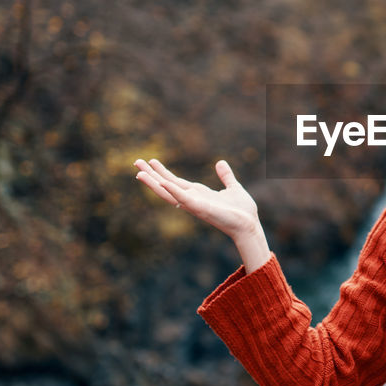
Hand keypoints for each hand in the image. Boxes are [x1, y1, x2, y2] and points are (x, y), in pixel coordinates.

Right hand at [134, 158, 270, 269]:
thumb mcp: (233, 188)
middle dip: (151, 174)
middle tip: (136, 161)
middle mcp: (192, 199)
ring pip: (168, 193)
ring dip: (154, 183)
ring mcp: (194, 205)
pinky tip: (162, 182)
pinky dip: (173, 191)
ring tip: (139, 172)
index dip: (162, 172)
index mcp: (198, 194)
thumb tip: (220, 162)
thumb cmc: (242, 211)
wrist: (249, 225)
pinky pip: (183, 199)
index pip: (175, 181)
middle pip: (166, 185)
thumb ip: (226, 176)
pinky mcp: (200, 208)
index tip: (151, 160)